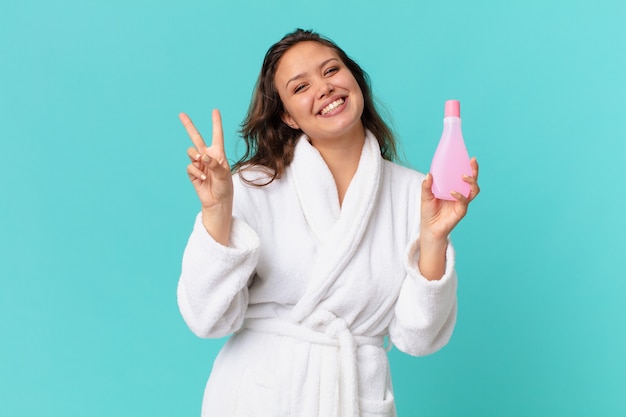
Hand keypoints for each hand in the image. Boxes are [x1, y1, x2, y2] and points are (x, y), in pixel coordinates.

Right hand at [180, 109, 232, 244]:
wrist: (217, 202)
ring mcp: (199, 164)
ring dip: (195, 157)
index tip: (215, 110)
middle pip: (196, 137)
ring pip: (191, 152)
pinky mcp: (192, 172)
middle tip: (181, 114)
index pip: (217, 135)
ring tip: (202, 165)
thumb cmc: (224, 187)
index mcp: (218, 154)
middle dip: (189, 126)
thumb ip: (214, 163)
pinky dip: (195, 172)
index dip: (216, 123)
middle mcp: (207, 156)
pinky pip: (190, 167)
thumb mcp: (223, 174)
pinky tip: (202, 178)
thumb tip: (201, 156)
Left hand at [420, 157, 479, 240]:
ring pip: (474, 190)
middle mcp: (460, 194)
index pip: (463, 175)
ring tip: (464, 177)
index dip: (468, 166)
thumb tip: (429, 174)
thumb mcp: (425, 196)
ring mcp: (462, 202)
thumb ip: (427, 186)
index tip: (470, 157)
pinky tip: (453, 192)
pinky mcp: (461, 211)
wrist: (429, 228)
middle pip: (473, 181)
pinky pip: (464, 201)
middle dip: (475, 171)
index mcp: (453, 188)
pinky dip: (460, 196)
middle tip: (472, 162)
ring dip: (471, 182)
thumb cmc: (428, 211)